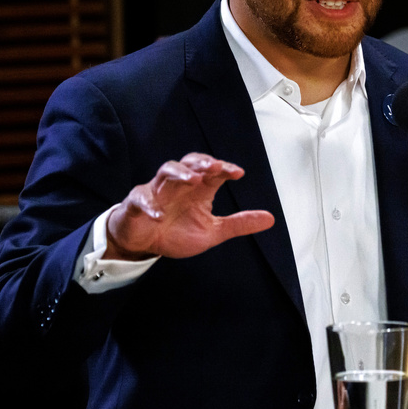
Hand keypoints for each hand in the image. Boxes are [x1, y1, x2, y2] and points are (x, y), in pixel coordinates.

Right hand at [105, 152, 274, 260]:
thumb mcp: (213, 232)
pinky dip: (149, 206)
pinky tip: (159, 216)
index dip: (224, 168)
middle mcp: (178, 185)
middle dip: (202, 163)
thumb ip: (239, 224)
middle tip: (215, 167)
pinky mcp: (136, 205)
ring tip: (193, 180)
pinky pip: (141, 200)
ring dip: (180, 173)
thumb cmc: (177, 232)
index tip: (238, 173)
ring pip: (166, 172)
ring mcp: (156, 192)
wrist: (145, 245)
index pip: (212, 172)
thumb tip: (270, 218)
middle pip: (189, 163)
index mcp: (198, 189)